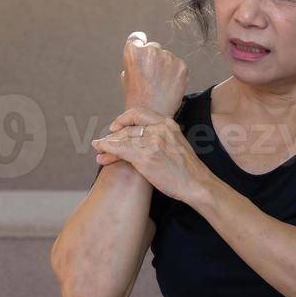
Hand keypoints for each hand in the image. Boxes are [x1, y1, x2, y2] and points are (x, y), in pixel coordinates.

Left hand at [92, 105, 210, 204]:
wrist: (197, 183)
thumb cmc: (187, 169)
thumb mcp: (176, 143)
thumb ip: (161, 136)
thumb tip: (143, 139)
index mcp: (168, 123)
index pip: (139, 113)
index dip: (123, 119)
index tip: (115, 127)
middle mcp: (160, 128)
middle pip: (128, 127)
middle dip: (112, 136)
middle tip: (102, 144)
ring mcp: (153, 142)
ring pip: (122, 138)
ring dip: (107, 145)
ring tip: (98, 151)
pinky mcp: (146, 157)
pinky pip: (121, 150)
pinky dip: (108, 151)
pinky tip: (102, 155)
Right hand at [121, 31, 187, 118]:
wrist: (152, 114)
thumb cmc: (136, 98)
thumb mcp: (127, 76)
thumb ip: (134, 61)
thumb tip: (142, 52)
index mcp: (133, 52)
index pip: (137, 37)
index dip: (139, 43)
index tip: (142, 48)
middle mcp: (151, 50)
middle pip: (154, 47)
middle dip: (153, 58)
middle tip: (152, 76)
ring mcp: (168, 58)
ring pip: (167, 57)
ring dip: (165, 66)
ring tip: (160, 84)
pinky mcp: (182, 66)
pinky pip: (178, 65)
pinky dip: (175, 73)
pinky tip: (169, 85)